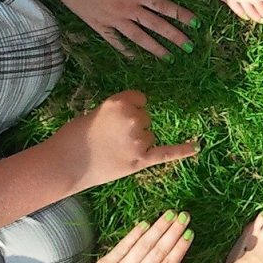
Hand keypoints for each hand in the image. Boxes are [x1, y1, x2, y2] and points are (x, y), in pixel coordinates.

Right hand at [43, 0, 195, 59]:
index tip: (196, 24)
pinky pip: (115, 41)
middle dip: (174, 37)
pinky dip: (125, 50)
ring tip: (169, 57)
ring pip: (138, 37)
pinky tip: (135, 57)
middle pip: (155, 25)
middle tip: (188, 47)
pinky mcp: (99, 25)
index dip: (181, 15)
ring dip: (155, 48)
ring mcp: (113, 20)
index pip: (163, 6)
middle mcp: (127, 9)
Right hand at [44, 90, 198, 188]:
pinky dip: (183, 150)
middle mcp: (133, 118)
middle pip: (146, 118)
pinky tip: (197, 147)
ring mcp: (138, 139)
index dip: (130, 109)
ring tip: (113, 150)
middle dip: (132, 127)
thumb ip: (121, 113)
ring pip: (149, 136)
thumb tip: (140, 117)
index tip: (115, 118)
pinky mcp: (141, 160)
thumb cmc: (76, 136)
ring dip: (137, 143)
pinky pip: (167, 153)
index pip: (140, 99)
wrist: (65, 163)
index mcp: (120, 101)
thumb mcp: (98, 112)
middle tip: (109, 138)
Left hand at [70, 211, 194, 262]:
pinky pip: (123, 246)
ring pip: (143, 245)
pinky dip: (135, 234)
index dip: (180, 247)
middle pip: (159, 250)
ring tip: (169, 214)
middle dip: (173, 231)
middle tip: (184, 216)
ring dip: (158, 228)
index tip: (189, 232)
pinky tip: (145, 223)